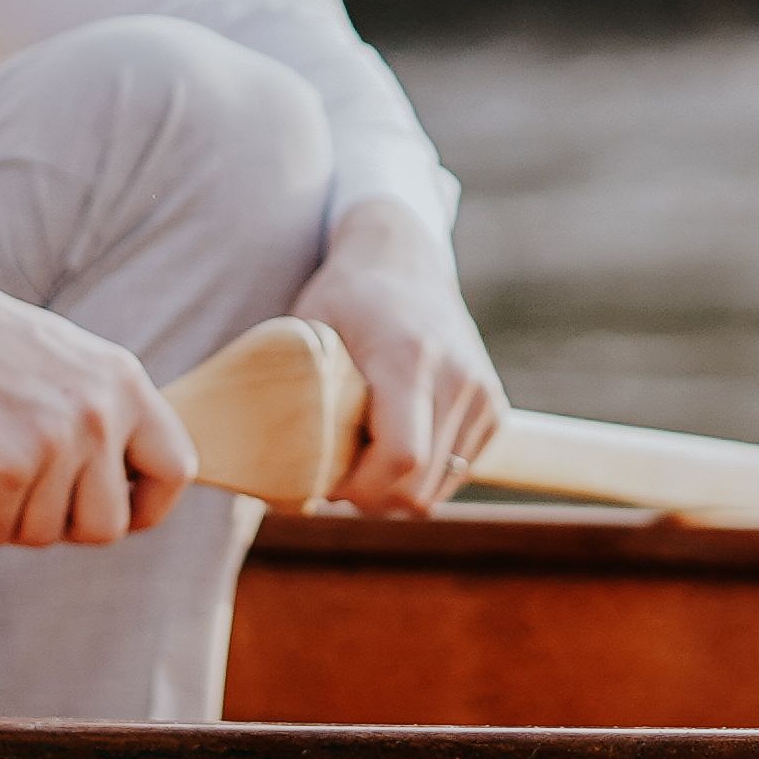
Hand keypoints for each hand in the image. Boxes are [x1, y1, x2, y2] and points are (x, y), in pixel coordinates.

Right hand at [0, 224, 194, 547]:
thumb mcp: (72, 365)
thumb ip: (108, 413)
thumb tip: (134, 483)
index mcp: (126, 385)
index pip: (175, 469)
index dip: (147, 507)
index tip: (117, 515)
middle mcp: (101, 414)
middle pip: (109, 525)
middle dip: (66, 528)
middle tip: (26, 502)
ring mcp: (55, 443)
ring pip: (46, 534)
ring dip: (9, 521)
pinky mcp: (4, 469)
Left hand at [295, 196, 505, 516]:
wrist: (404, 260)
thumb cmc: (344, 298)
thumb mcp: (307, 335)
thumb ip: (296, 397)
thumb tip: (264, 470)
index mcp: (410, 359)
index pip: (402, 458)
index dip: (357, 488)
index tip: (323, 478)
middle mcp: (458, 378)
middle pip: (417, 488)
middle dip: (369, 498)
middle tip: (334, 477)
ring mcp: (482, 395)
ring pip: (436, 491)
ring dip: (394, 491)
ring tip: (362, 457)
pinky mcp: (493, 408)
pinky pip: (455, 474)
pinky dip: (420, 476)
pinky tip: (393, 444)